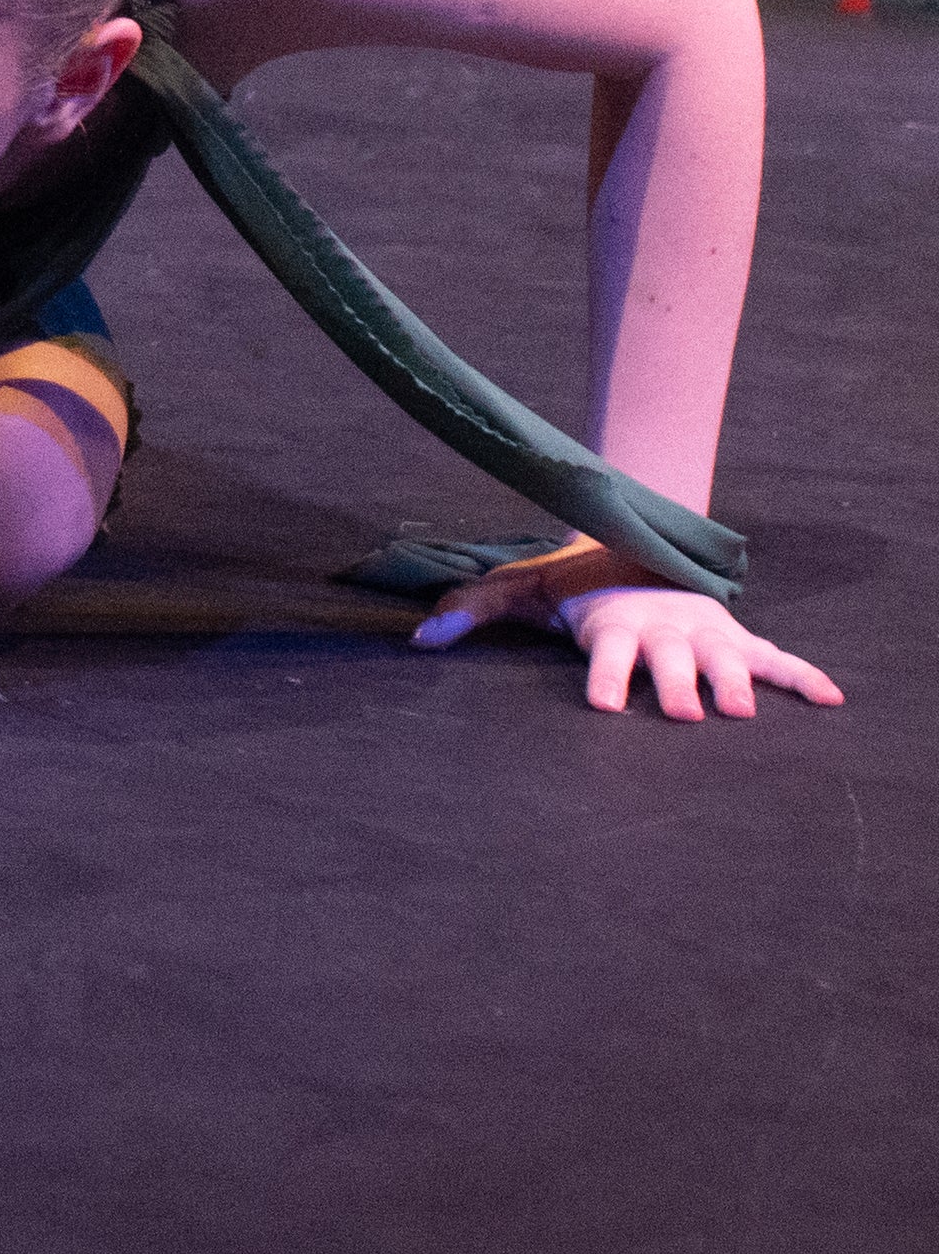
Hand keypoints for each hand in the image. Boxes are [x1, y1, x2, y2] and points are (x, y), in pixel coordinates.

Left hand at [412, 538, 842, 721]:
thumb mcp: (520, 590)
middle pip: (672, 660)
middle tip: (683, 714)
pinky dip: (805, 676)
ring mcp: (703, 633)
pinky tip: (834, 700)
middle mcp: (662, 630)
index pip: (608, 654)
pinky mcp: (734, 636)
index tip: (605, 704)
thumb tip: (419, 641)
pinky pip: (776, 657)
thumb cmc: (573, 580)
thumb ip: (471, 612)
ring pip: (724, 659)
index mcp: (612, 625)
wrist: (631, 539)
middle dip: (676, 686)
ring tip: (743, 712)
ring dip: (735, 684)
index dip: (607, 677)